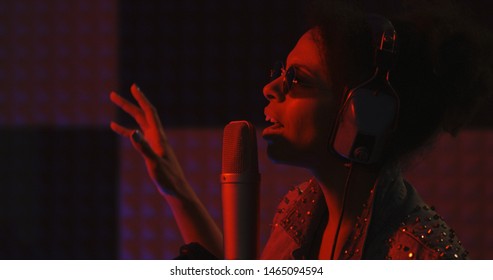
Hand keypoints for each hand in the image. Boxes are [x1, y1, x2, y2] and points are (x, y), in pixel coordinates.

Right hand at [110, 84, 223, 256]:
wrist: (176, 190)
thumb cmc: (167, 179)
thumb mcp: (154, 164)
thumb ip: (143, 148)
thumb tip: (133, 132)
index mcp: (159, 137)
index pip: (149, 113)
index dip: (141, 99)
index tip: (133, 87)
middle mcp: (157, 137)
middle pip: (142, 115)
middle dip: (128, 103)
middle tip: (112, 95)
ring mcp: (154, 142)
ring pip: (138, 122)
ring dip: (127, 113)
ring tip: (114, 103)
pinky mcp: (151, 150)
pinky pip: (136, 136)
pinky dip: (126, 130)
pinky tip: (117, 128)